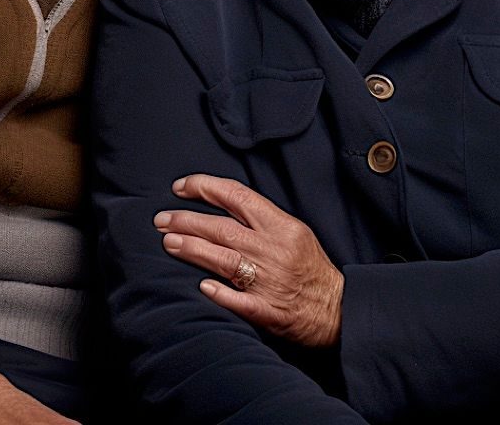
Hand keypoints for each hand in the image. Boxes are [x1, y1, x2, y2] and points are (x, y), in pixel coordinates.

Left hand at [155, 174, 343, 347]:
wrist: (338, 310)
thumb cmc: (310, 268)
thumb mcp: (294, 231)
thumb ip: (260, 218)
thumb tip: (218, 202)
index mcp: (281, 225)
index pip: (236, 195)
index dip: (204, 187)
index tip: (180, 188)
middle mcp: (273, 249)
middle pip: (222, 228)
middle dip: (186, 220)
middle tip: (161, 220)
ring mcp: (270, 281)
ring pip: (223, 259)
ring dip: (192, 249)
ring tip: (168, 242)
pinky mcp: (268, 311)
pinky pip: (238, 300)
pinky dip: (218, 292)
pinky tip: (200, 286)